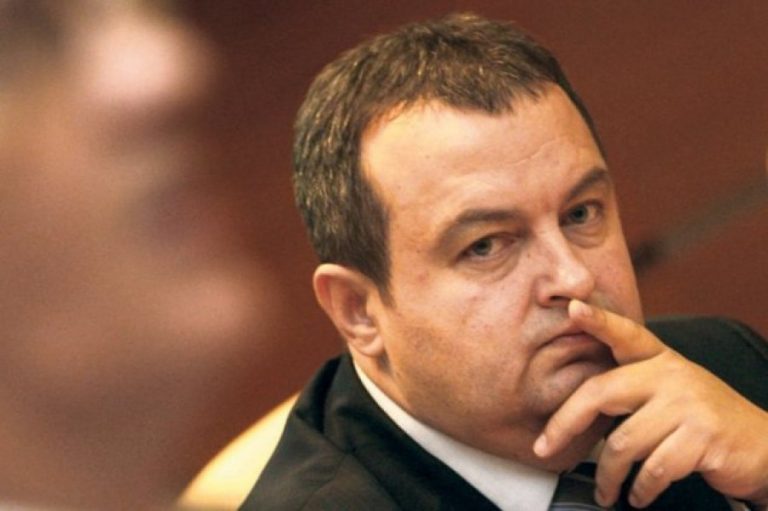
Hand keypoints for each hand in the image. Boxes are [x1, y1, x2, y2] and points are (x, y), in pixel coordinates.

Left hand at [533, 300, 767, 508]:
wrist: (763, 445)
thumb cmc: (701, 420)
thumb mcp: (668, 391)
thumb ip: (630, 388)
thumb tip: (575, 411)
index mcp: (658, 359)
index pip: (625, 333)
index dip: (598, 320)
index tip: (573, 308)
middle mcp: (671, 374)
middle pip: (601, 392)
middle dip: (565, 423)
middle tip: (544, 448)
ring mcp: (688, 404)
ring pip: (623, 441)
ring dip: (607, 475)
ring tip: (605, 490)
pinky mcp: (702, 436)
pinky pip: (653, 468)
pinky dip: (640, 489)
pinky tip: (637, 495)